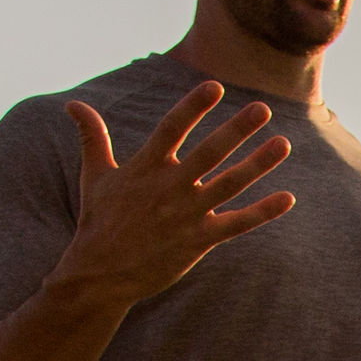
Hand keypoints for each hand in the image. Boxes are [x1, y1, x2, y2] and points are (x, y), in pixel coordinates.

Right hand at [52, 83, 295, 308]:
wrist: (100, 273)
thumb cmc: (99, 221)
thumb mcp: (95, 175)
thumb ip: (92, 136)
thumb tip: (72, 104)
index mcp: (145, 167)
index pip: (172, 128)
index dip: (193, 106)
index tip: (215, 86)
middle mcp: (170, 187)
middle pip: (210, 152)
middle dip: (238, 129)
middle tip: (263, 108)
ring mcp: (187, 214)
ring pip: (230, 183)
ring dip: (258, 163)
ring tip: (283, 143)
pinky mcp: (199, 240)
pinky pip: (238, 223)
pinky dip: (263, 212)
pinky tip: (287, 198)